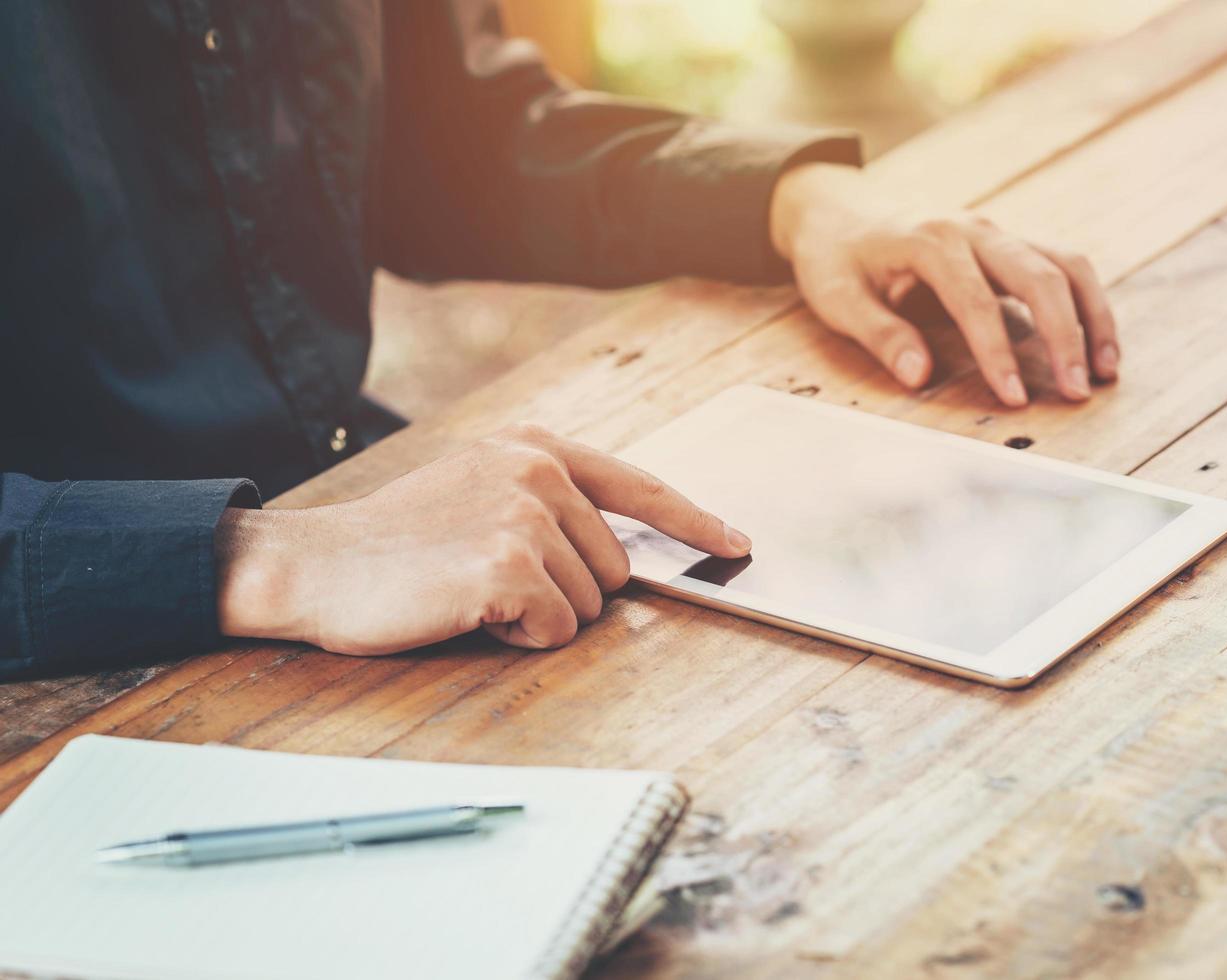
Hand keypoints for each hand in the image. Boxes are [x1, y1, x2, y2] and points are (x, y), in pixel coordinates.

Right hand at [215, 423, 750, 654]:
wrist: (315, 565)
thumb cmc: (398, 542)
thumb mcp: (479, 489)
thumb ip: (551, 501)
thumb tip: (625, 548)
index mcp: (537, 448)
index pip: (640, 486)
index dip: (694, 522)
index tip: (736, 544)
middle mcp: (539, 470)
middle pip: (615, 569)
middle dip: (565, 591)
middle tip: (488, 578)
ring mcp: (524, 515)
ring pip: (587, 607)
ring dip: (536, 617)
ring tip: (469, 590)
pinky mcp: (507, 565)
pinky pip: (555, 630)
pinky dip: (516, 637)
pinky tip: (465, 610)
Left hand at [769, 162, 1118, 406]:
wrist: (838, 207)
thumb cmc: (836, 257)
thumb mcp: (837, 297)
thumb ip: (878, 334)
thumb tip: (918, 375)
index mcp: (929, 241)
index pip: (974, 301)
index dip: (998, 352)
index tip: (1014, 397)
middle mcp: (973, 230)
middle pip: (1038, 275)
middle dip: (1064, 335)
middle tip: (1078, 390)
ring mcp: (997, 233)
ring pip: (1064, 264)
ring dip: (1092, 316)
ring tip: (1106, 370)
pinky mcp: (1009, 244)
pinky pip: (1062, 266)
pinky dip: (1086, 303)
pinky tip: (1097, 344)